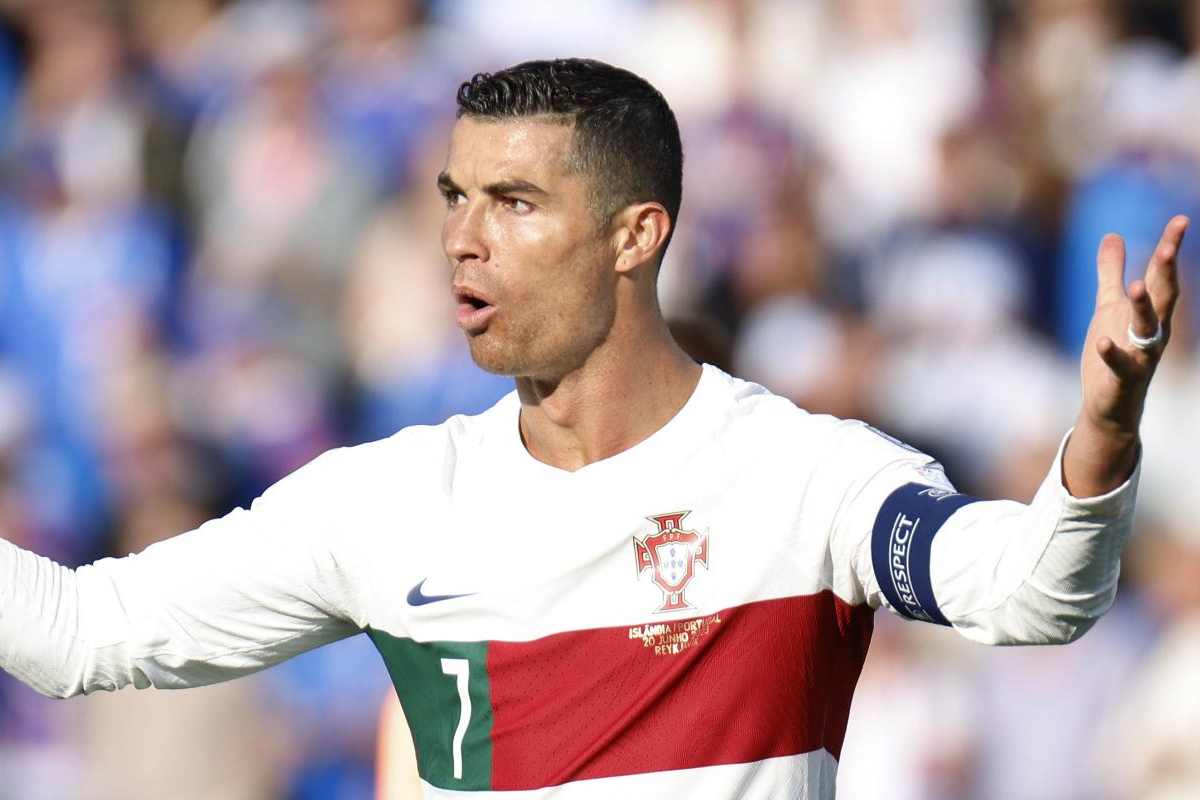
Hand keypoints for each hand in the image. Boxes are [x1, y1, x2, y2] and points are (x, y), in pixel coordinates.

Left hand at [1080, 215, 1188, 433]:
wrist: (1111, 404)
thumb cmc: (1114, 351)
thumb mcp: (1108, 306)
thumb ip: (1110, 272)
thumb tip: (1113, 234)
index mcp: (1150, 311)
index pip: (1161, 275)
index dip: (1170, 247)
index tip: (1181, 220)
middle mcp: (1152, 331)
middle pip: (1163, 297)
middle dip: (1166, 273)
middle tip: (1168, 247)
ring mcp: (1140, 355)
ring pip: (1147, 329)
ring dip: (1143, 308)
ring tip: (1134, 286)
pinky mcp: (1122, 378)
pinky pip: (1120, 364)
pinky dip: (1112, 353)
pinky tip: (1101, 341)